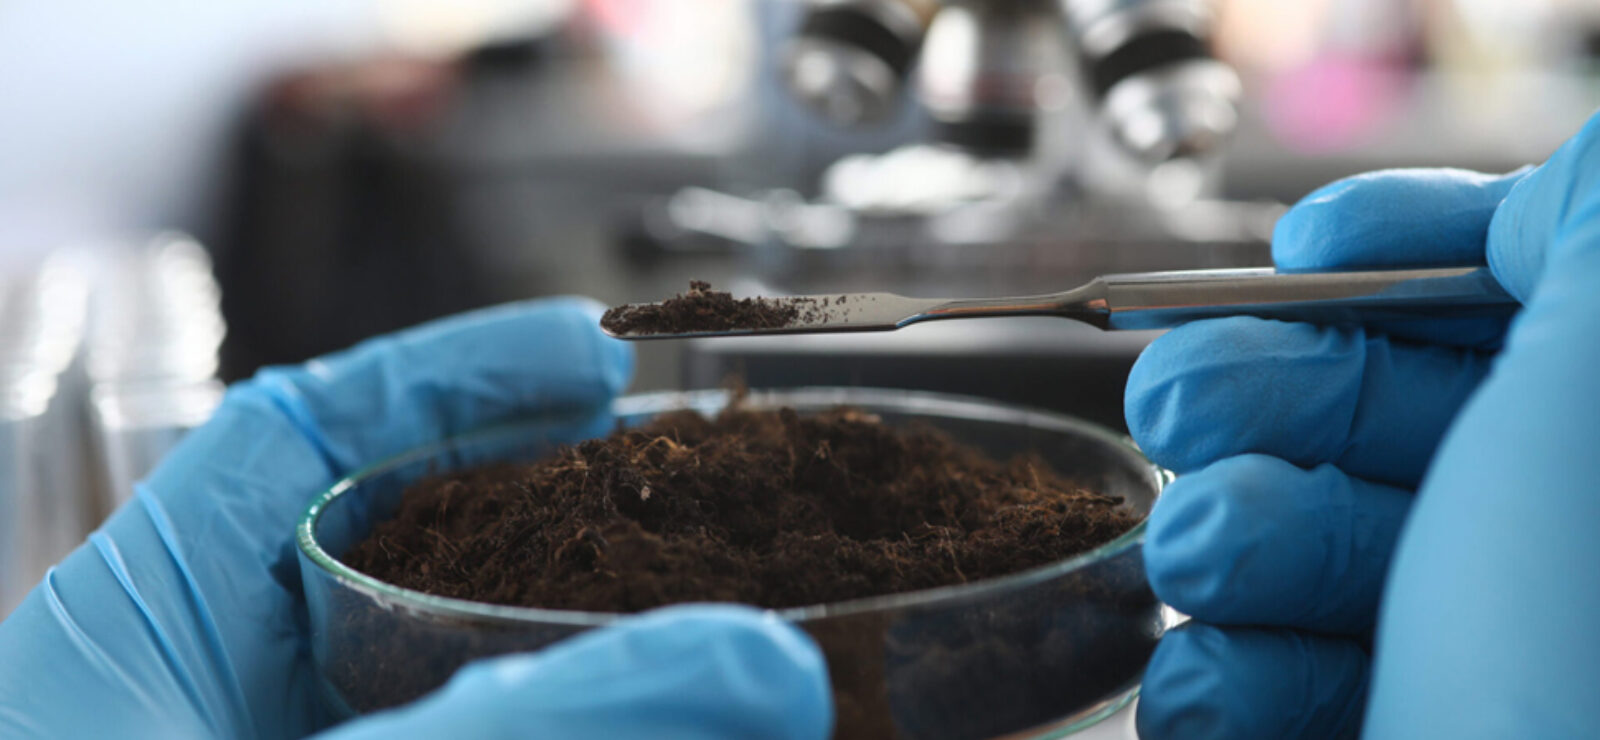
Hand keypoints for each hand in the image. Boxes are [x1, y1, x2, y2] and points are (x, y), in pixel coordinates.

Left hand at [0, 298, 830, 738]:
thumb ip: (540, 727)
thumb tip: (753, 668)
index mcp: (140, 638)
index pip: (298, 440)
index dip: (449, 373)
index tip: (586, 354)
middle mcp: (211, 707)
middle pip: (380, 557)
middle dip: (532, 510)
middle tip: (672, 487)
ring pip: (439, 686)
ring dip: (561, 649)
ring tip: (689, 617)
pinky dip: (549, 722)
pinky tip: (651, 722)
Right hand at [1127, 112, 1599, 737]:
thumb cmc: (1587, 676)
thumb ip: (1593, 225)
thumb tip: (1561, 188)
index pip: (1518, 308)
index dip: (1412, 255)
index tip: (1305, 253)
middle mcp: (1547, 560)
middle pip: (1377, 418)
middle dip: (1259, 395)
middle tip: (1185, 402)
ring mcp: (1452, 663)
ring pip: (1292, 547)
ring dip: (1225, 543)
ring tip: (1214, 567)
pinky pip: (1251, 678)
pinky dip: (1220, 678)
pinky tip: (1228, 699)